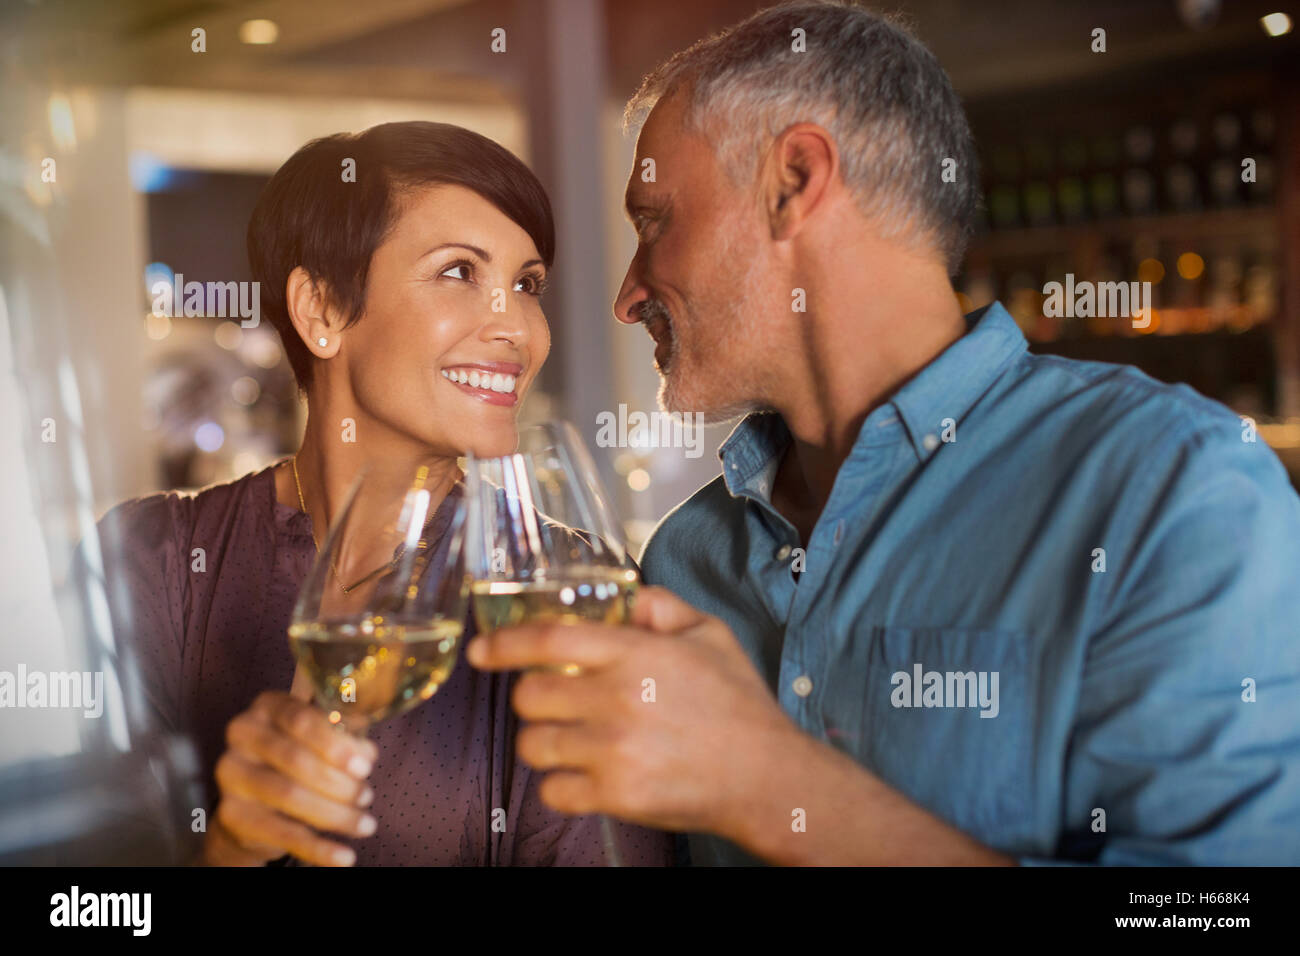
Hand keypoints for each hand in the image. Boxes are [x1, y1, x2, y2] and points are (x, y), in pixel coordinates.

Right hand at [204, 670, 378, 866]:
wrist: (253, 802)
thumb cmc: (298, 758)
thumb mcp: (322, 739)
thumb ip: (346, 737)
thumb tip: (366, 753)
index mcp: (268, 706)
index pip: (302, 719)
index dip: (337, 744)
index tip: (365, 766)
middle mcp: (242, 734)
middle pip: (297, 760)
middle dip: (341, 783)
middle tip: (367, 797)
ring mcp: (231, 774)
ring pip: (291, 796)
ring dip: (337, 815)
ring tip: (365, 824)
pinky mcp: (231, 815)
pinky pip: (282, 834)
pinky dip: (319, 849)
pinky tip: (344, 857)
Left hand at [465, 586, 805, 840]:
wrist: (767, 776)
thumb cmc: (739, 704)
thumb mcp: (711, 635)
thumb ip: (663, 606)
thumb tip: (627, 598)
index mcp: (636, 654)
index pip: (548, 641)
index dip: (504, 645)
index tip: (482, 652)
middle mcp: (618, 700)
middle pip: (529, 696)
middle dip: (533, 696)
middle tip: (557, 700)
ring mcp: (613, 752)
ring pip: (534, 745)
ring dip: (545, 740)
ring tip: (574, 739)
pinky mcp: (615, 796)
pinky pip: (553, 790)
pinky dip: (562, 784)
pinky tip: (588, 773)